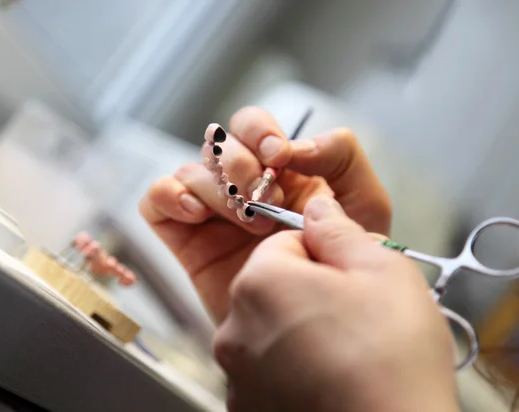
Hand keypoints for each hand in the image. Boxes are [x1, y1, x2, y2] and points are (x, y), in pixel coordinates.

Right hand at [139, 107, 390, 320]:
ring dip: (216, 189)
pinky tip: (197, 214)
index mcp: (277, 170)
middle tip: (266, 198)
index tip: (279, 156)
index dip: (259, 131)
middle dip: (240, 164)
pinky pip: (155, 201)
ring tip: (247, 222)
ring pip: (190, 170)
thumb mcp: (362, 202)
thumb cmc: (343, 263)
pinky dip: (169, 196)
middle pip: (217, 143)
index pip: (252, 126)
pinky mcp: (185, 239)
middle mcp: (240, 185)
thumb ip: (340, 158)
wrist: (316, 321)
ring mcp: (211, 212)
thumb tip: (297, 145)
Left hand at [213, 196, 457, 411]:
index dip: (323, 255)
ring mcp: (238, 376)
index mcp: (260, 283)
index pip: (282, 242)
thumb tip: (317, 205)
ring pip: (270, 329)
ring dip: (301, 331)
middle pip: (272, 286)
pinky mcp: (247, 409)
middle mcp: (234, 328)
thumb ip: (339, 228)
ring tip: (348, 353)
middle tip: (356, 316)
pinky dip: (293, 371)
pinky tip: (331, 381)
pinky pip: (268, 371)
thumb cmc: (393, 359)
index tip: (350, 277)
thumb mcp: (383, 269)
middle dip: (309, 292)